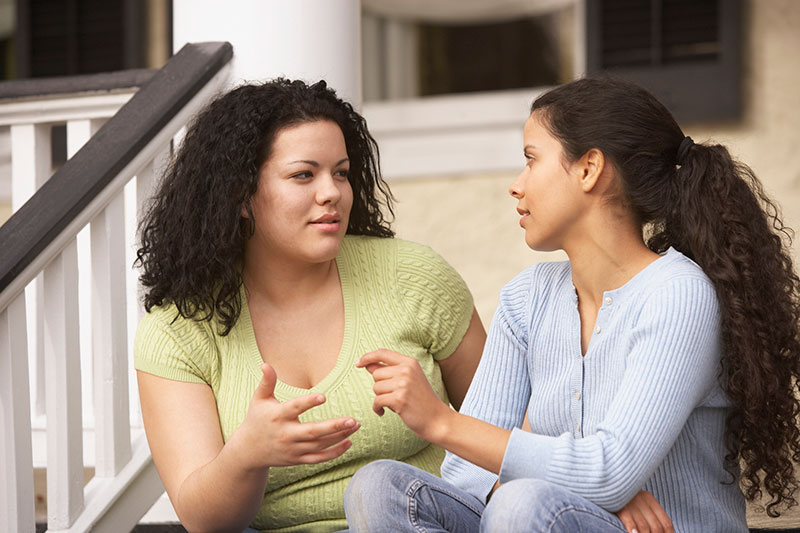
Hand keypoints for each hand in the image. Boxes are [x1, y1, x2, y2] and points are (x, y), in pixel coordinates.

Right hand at [234, 363, 359, 468]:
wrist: (248, 450)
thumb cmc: (256, 418)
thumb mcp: (259, 399)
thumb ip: (267, 382)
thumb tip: (266, 363)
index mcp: (277, 416)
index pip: (294, 408)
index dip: (308, 403)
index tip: (324, 396)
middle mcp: (286, 434)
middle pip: (312, 432)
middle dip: (334, 427)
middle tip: (353, 420)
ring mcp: (292, 449)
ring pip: (320, 445)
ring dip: (340, 437)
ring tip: (356, 425)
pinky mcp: (297, 459)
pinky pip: (319, 458)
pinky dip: (334, 453)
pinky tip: (349, 442)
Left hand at [356, 349, 449, 440]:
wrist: (436, 419)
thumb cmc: (420, 400)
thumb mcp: (408, 379)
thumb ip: (388, 371)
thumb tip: (366, 364)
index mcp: (409, 362)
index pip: (382, 353)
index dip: (367, 357)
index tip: (357, 363)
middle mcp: (406, 370)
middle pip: (376, 374)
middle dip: (380, 387)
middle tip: (394, 395)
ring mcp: (404, 384)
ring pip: (376, 388)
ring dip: (381, 398)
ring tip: (395, 403)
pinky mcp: (399, 399)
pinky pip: (377, 401)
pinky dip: (377, 408)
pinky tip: (383, 412)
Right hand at [616, 491, 673, 532]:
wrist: (606, 484)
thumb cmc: (622, 499)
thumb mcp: (638, 503)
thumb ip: (649, 515)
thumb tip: (658, 530)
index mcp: (650, 499)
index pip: (666, 522)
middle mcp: (642, 499)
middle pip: (656, 526)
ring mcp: (631, 502)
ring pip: (644, 526)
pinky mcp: (620, 506)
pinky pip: (629, 521)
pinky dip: (633, 529)